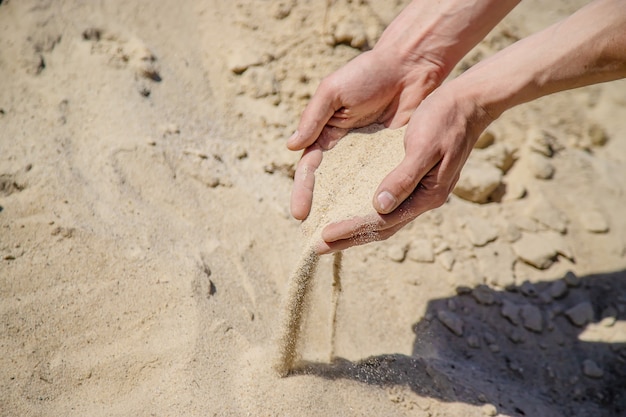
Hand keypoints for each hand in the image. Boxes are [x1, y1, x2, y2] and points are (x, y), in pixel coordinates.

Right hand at [287, 0, 519, 220]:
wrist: (409, 66)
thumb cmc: (367, 73)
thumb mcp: (333, 91)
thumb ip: (313, 118)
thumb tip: (292, 147)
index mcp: (324, 136)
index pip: (309, 171)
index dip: (303, 192)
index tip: (301, 214)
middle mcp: (344, 152)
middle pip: (329, 188)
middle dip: (322, 212)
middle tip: (317, 238)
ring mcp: (368, 158)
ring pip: (354, 192)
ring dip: (348, 214)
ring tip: (343, 238)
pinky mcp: (391, 160)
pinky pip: (382, 185)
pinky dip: (377, 203)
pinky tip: (375, 221)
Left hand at [315, 85, 493, 253]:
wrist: (469, 102)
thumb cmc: (446, 120)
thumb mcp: (424, 147)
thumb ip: (404, 178)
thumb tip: (379, 206)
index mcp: (428, 195)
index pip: (383, 222)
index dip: (352, 230)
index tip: (324, 236)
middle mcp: (423, 198)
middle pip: (380, 227)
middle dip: (349, 238)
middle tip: (317, 247)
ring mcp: (419, 190)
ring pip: (382, 217)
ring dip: (355, 227)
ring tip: (328, 235)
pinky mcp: (412, 178)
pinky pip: (385, 201)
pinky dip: (364, 208)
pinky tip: (348, 208)